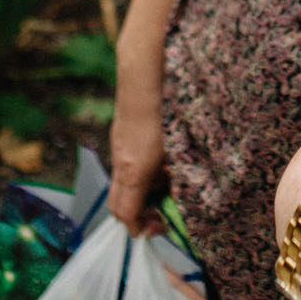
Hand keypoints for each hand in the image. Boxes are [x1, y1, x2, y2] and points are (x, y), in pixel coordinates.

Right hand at [108, 39, 169, 233]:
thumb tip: (183, 195)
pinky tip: (161, 158)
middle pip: (117, 202)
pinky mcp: (120, 132)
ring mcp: (118, 145)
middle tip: (161, 213)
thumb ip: (180, 177)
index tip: (156, 229)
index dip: (138, 227)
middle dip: (137, 213)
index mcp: (135, 170)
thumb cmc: (169, 109)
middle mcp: (121, 160)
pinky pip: (124, 162)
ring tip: (168, 181)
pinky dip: (139, 171)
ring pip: (122, 180)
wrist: (144, 70)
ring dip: (141, 190)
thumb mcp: (180, 149)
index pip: (124, 213)